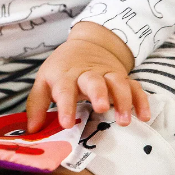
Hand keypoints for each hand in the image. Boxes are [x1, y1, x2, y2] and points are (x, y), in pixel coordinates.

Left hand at [26, 22, 150, 132]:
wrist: (88, 44)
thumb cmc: (63, 69)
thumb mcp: (45, 81)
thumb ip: (37, 105)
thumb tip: (31, 131)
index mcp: (65, 75)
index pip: (64, 88)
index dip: (65, 105)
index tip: (67, 123)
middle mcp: (87, 73)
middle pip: (93, 80)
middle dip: (98, 93)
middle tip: (100, 108)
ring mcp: (107, 74)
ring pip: (117, 82)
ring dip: (123, 99)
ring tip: (124, 120)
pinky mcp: (123, 77)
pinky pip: (135, 86)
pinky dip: (141, 100)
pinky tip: (144, 116)